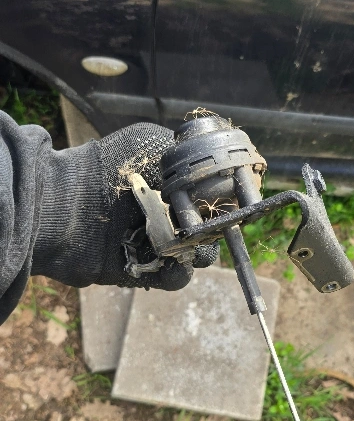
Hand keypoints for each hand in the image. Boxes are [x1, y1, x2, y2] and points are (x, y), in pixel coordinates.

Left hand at [32, 122, 217, 290]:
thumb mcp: (147, 142)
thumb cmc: (102, 168)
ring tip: (185, 243)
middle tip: (203, 223)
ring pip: (196, 255)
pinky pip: (175, 278)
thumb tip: (210, 166)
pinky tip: (171, 260)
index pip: (207, 198)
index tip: (223, 200)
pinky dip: (178, 272)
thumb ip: (182, 152)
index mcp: (167, 186)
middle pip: (207, 228)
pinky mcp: (142, 271)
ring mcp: (153, 245)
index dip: (218, 199)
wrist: (63, 206)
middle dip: (211, 227)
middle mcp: (163, 215)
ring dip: (197, 250)